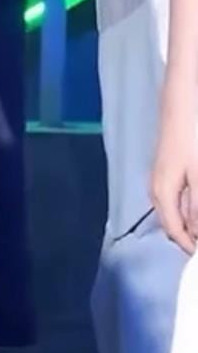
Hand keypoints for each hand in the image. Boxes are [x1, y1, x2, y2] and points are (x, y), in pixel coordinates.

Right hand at [152, 94, 197, 252]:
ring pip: (179, 212)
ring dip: (194, 222)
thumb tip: (197, 237)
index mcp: (163, 196)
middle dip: (193, 237)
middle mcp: (158, 192)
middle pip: (176, 225)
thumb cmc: (191, 139)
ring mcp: (163, 180)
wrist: (182, 103)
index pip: (177, 234)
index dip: (193, 249)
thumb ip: (197, 209)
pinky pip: (180, 199)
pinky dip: (193, 208)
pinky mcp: (171, 171)